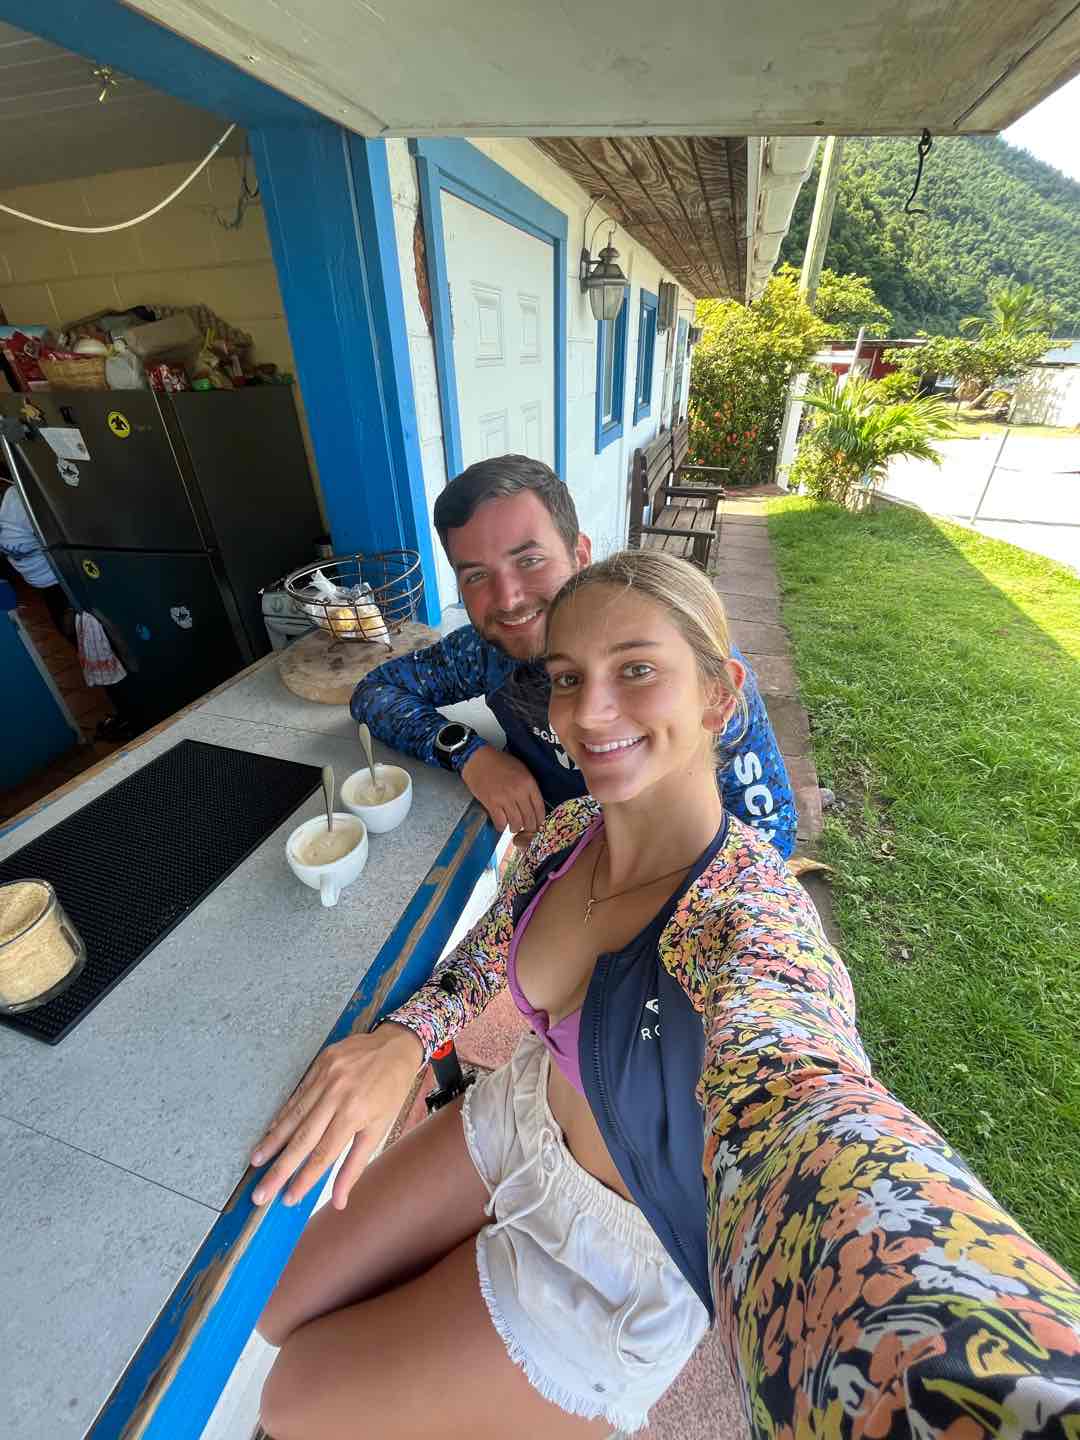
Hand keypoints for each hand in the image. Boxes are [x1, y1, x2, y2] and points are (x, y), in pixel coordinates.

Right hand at [251, 1022, 423, 1210]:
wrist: (395, 1045)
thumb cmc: (391, 1091)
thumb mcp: (380, 1128)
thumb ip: (355, 1165)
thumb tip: (340, 1201)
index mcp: (355, 1113)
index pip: (323, 1153)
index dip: (304, 1178)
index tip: (288, 1198)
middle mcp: (337, 1095)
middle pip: (302, 1138)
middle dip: (280, 1168)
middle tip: (260, 1192)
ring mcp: (326, 1077)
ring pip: (294, 1116)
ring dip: (273, 1142)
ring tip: (256, 1162)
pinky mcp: (319, 1064)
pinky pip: (297, 1095)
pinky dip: (283, 1115)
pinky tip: (271, 1131)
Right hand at [461, 746, 545, 836]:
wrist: (478, 759)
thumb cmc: (499, 762)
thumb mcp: (521, 769)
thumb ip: (529, 787)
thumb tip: (534, 805)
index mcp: (528, 782)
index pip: (539, 808)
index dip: (540, 820)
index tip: (538, 824)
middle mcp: (518, 792)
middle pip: (529, 819)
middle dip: (529, 827)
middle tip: (527, 829)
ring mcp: (505, 798)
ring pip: (516, 824)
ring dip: (515, 828)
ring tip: (513, 826)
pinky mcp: (491, 803)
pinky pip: (500, 823)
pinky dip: (502, 826)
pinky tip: (501, 823)